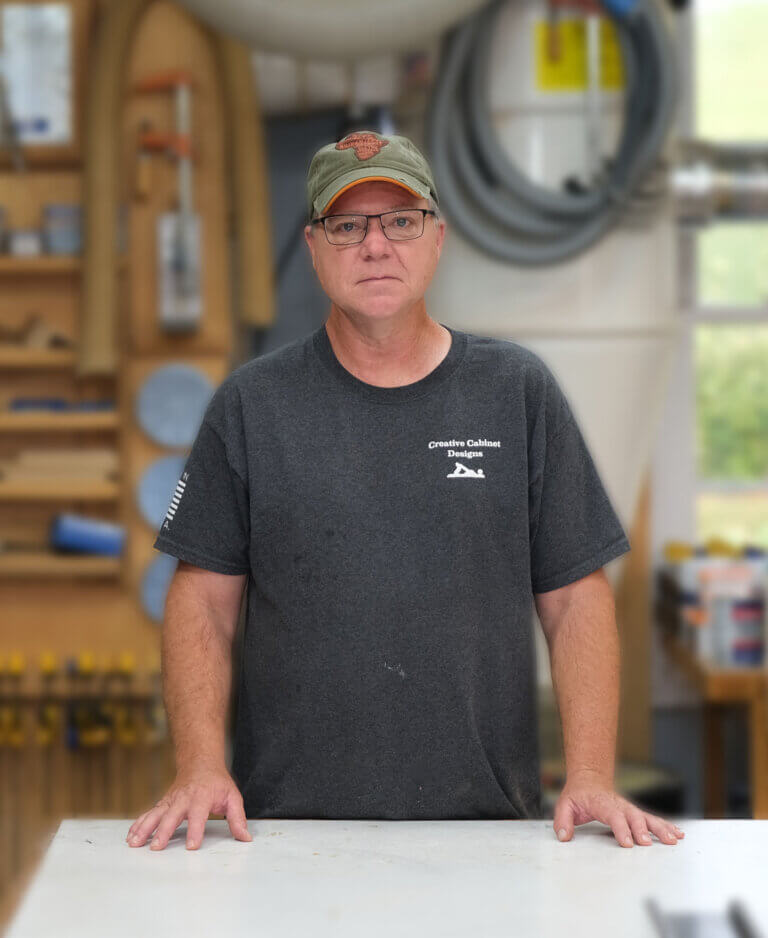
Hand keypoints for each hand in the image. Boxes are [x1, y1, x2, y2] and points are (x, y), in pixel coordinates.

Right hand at [125, 763, 251, 850]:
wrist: (200, 763)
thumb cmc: (217, 783)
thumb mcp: (232, 797)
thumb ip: (238, 818)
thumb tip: (245, 838)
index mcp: (202, 796)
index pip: (199, 814)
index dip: (196, 830)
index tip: (192, 846)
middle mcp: (183, 798)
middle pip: (172, 815)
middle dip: (163, 831)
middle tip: (156, 848)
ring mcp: (170, 801)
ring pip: (155, 814)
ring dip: (144, 829)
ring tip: (134, 844)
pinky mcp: (163, 804)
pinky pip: (148, 814)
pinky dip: (138, 824)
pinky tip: (130, 837)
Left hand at [553, 773, 684, 847]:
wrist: (589, 780)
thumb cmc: (578, 795)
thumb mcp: (565, 805)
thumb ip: (563, 820)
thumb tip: (564, 836)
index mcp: (602, 803)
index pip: (613, 816)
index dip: (620, 828)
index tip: (627, 842)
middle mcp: (619, 805)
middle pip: (633, 817)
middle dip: (641, 830)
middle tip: (647, 843)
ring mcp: (630, 809)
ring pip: (647, 818)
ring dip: (660, 828)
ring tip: (672, 840)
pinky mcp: (636, 814)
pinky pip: (653, 820)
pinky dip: (666, 826)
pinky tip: (678, 835)